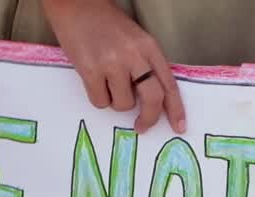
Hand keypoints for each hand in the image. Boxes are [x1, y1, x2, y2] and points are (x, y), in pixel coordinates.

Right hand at [42, 0, 184, 132]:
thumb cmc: (106, 24)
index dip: (176, 108)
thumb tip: (152, 101)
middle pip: (152, 98)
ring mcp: (111, 63)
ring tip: (106, 81)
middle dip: (149, 118)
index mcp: (149, 46)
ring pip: (123, 104)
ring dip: (116, 101)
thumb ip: (146, 65)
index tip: (179, 127)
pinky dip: (99, 98)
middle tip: (141, 126)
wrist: (75, 5)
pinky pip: (101, 102)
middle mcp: (133, 55)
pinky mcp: (90, 70)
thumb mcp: (135, 40)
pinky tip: (94, 81)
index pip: (169, 83)